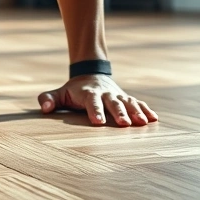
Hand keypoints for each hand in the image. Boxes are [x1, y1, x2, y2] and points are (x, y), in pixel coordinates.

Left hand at [38, 74, 157, 126]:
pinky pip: (138, 103)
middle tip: (124, 124)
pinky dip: (146, 110)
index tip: (97, 122)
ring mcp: (118, 95)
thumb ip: (48, 99)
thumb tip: (44, 108)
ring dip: (136, 112)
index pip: (91, 102)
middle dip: (118, 113)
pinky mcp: (127, 98)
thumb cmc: (73, 91)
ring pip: (128, 103)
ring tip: (143, 123)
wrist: (91, 75)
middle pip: (113, 103)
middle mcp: (105, 93)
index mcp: (88, 93)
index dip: (95, 111)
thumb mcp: (59, 93)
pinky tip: (154, 119)